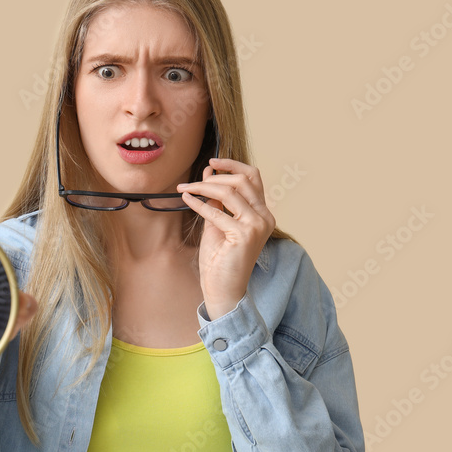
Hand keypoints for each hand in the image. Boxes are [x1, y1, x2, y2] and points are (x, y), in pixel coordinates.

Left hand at [176, 157, 275, 318]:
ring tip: (186, 189)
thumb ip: (216, 198)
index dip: (232, 165)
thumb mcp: (217, 221)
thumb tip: (209, 172)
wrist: (223, 289)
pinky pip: (217, 211)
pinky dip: (199, 203)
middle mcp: (265, 217)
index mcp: (262, 213)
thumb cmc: (220, 259)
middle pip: (242, 181)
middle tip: (191, 182)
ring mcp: (257, 226)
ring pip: (230, 192)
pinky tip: (187, 199)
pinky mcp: (244, 235)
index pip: (253, 177)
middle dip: (214, 177)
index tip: (212, 162)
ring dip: (203, 187)